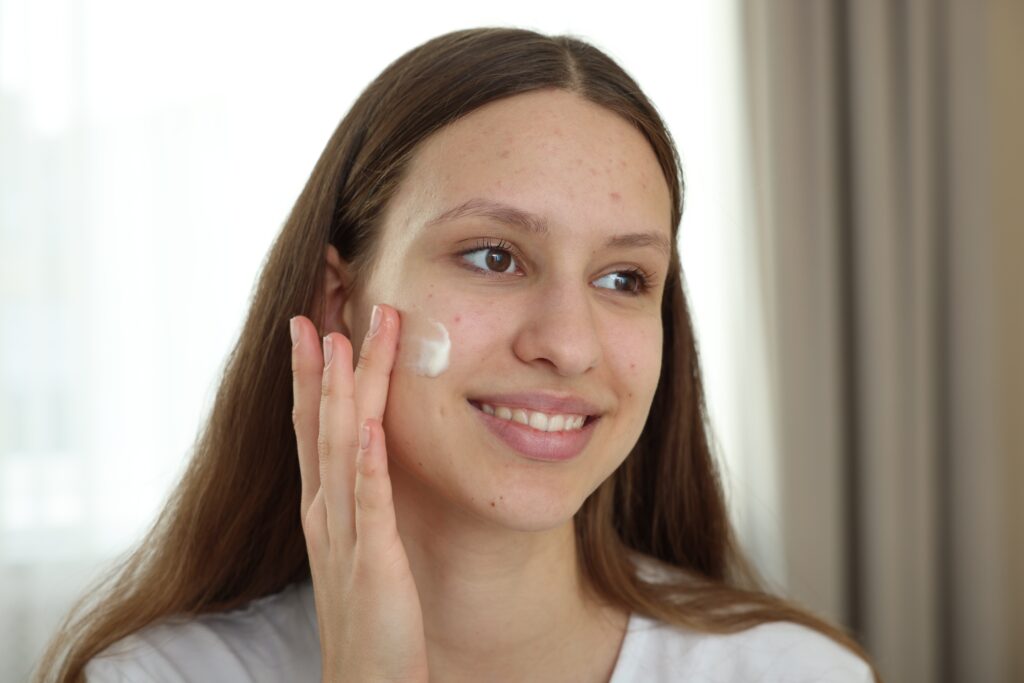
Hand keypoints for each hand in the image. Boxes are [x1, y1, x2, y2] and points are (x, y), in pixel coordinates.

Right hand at [290, 305, 427, 682]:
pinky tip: (368, 426)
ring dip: (341, 394)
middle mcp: (327, 515)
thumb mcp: (360, 550)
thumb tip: (370, 460)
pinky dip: (367, 463)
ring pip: (341, 450)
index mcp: (326, 510)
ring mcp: (345, 538)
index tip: (314, 327)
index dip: (310, 378)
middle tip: (323, 310)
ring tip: (344, 341)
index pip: (313, 430)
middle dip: (323, 368)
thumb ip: (361, 506)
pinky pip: (370, 505)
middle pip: (320, 427)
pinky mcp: (373, 565)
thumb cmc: (370, 620)